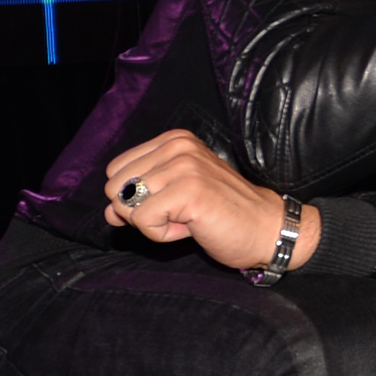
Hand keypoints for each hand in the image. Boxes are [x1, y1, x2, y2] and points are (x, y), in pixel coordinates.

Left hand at [103, 130, 320, 273]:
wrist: (267, 229)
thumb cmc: (223, 215)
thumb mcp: (175, 198)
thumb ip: (138, 198)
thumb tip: (108, 212)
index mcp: (174, 141)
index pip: (116, 169)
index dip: (133, 197)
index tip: (171, 204)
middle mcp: (177, 147)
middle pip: (115, 187)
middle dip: (139, 211)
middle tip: (179, 214)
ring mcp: (184, 166)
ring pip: (126, 205)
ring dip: (153, 225)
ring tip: (188, 220)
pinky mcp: (189, 190)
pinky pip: (144, 221)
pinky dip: (162, 235)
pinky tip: (192, 228)